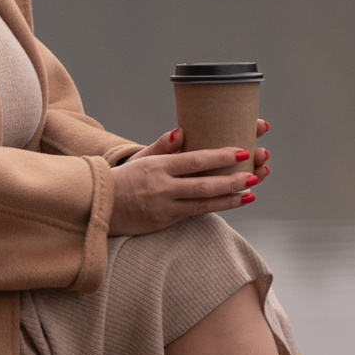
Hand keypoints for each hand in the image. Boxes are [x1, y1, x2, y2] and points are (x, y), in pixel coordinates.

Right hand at [107, 123, 271, 235]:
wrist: (99, 206)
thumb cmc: (124, 178)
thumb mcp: (140, 158)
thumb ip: (163, 145)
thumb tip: (181, 132)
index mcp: (158, 166)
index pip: (194, 160)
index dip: (220, 156)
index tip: (242, 150)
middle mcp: (162, 187)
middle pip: (203, 184)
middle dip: (232, 179)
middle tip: (255, 174)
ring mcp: (164, 207)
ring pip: (203, 203)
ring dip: (230, 197)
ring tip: (251, 192)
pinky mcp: (164, 222)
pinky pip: (195, 214)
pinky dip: (216, 208)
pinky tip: (234, 202)